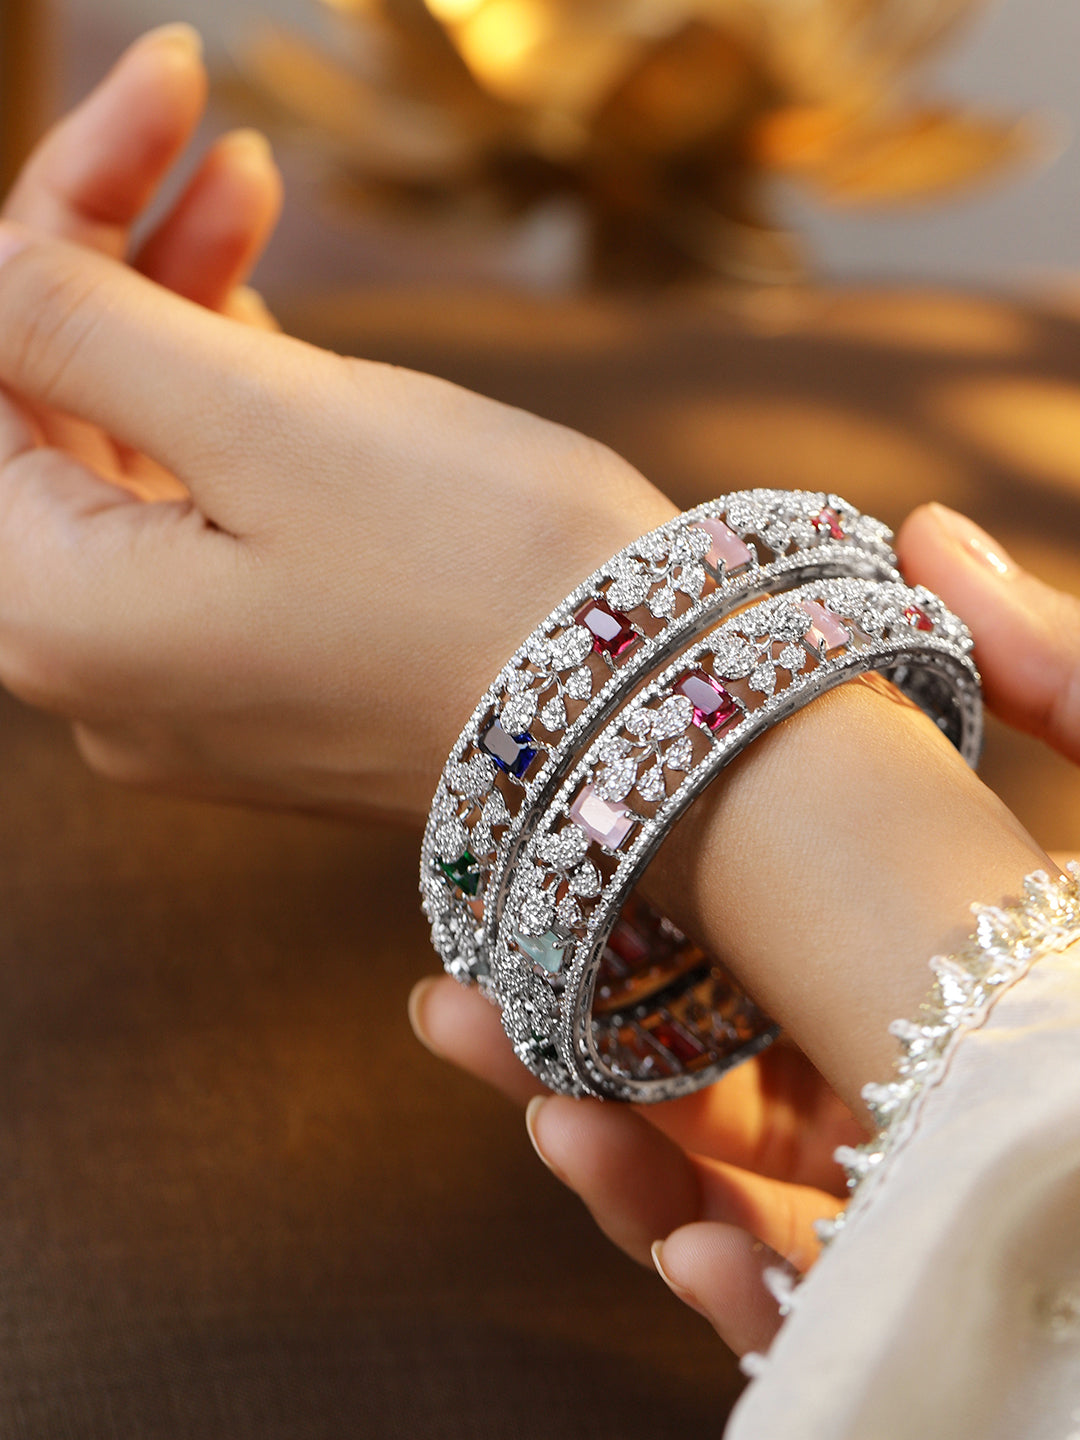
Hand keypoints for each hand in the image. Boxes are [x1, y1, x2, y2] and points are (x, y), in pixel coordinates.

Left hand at [0, 40, 674, 819]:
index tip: (164, 92)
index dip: (55, 217)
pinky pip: (207, 528)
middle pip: (53, 423)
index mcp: (55, 618)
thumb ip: (84, 328)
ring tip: (257, 206)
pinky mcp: (266, 685)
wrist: (644, 714)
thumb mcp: (268, 423)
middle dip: (119, 262)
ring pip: (135, 469)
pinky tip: (268, 337)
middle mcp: (94, 678)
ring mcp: (182, 691)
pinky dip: (229, 427)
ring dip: (181, 330)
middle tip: (224, 142)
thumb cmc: (476, 573)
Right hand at [410, 507, 1079, 1356]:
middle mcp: (910, 1080)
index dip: (623, 922)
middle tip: (461, 1012)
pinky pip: (815, 1321)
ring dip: (623, 1173)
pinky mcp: (946, 1316)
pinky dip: (738, 1300)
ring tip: (556, 1118)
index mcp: (936, 967)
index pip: (749, 951)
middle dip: (570, 1054)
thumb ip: (1065, 672)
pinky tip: (694, 1252)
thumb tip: (919, 529)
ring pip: (727, 1204)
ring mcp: (923, 1208)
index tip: (520, 886)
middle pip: (704, 1081)